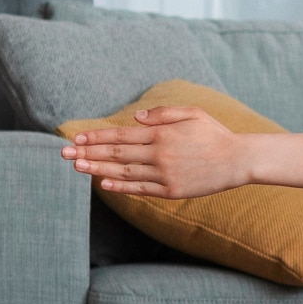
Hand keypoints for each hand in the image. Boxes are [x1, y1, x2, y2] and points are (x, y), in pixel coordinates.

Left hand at [62, 106, 251, 197]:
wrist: (239, 160)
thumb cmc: (215, 135)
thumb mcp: (193, 113)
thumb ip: (163, 114)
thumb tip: (136, 117)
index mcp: (161, 134)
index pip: (121, 134)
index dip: (96, 136)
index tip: (76, 139)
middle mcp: (159, 154)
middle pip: (116, 153)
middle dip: (88, 152)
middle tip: (63, 154)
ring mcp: (164, 174)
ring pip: (123, 171)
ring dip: (98, 168)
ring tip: (77, 167)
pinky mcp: (171, 190)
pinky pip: (140, 189)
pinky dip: (120, 186)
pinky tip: (104, 182)